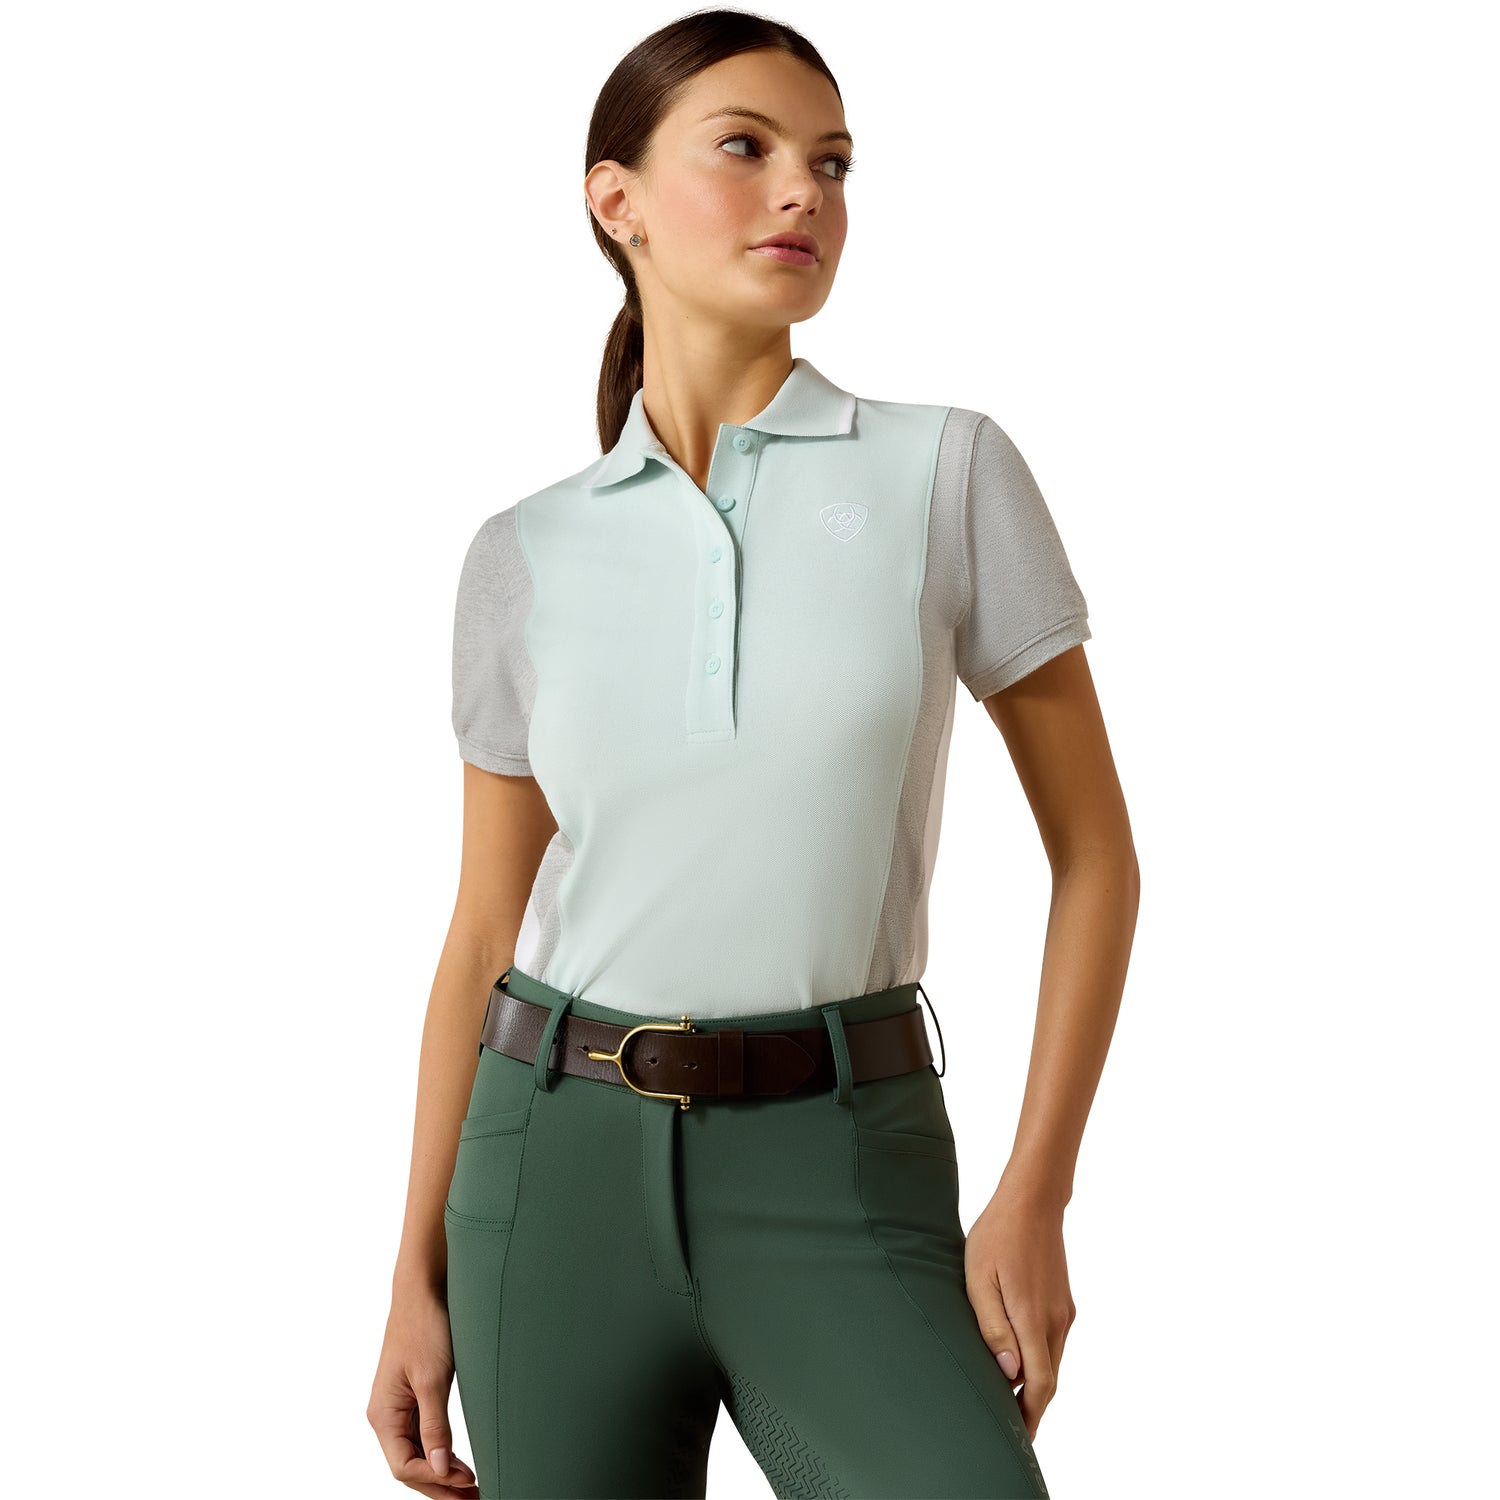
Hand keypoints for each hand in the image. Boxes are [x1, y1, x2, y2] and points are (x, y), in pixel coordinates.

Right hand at [367, 1284, 480, 1495]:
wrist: (423, 1289)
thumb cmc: (425, 1326)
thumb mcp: (432, 1378)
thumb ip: (435, 1426)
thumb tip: (440, 1470)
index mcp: (383, 1414)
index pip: (404, 1466)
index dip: (436, 1480)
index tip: (469, 1481)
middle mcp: (386, 1415)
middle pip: (410, 1466)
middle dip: (439, 1486)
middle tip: (473, 1498)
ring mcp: (399, 1407)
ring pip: (418, 1453)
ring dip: (442, 1473)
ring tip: (471, 1489)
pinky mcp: (413, 1397)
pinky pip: (423, 1435)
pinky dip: (441, 1452)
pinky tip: (460, 1464)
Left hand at [962, 1183, 1075, 1442]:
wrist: (1033, 1201)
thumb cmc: (997, 1235)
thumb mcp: (979, 1279)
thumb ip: (993, 1327)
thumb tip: (1009, 1373)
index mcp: (1033, 1318)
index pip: (1039, 1384)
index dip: (1029, 1415)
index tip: (1018, 1438)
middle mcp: (1056, 1320)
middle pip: (1049, 1380)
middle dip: (1033, 1408)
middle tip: (1013, 1432)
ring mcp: (1063, 1311)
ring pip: (1054, 1363)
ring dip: (1037, 1387)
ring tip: (1012, 1404)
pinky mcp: (1064, 1302)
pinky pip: (1054, 1344)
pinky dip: (1042, 1363)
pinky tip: (1022, 1366)